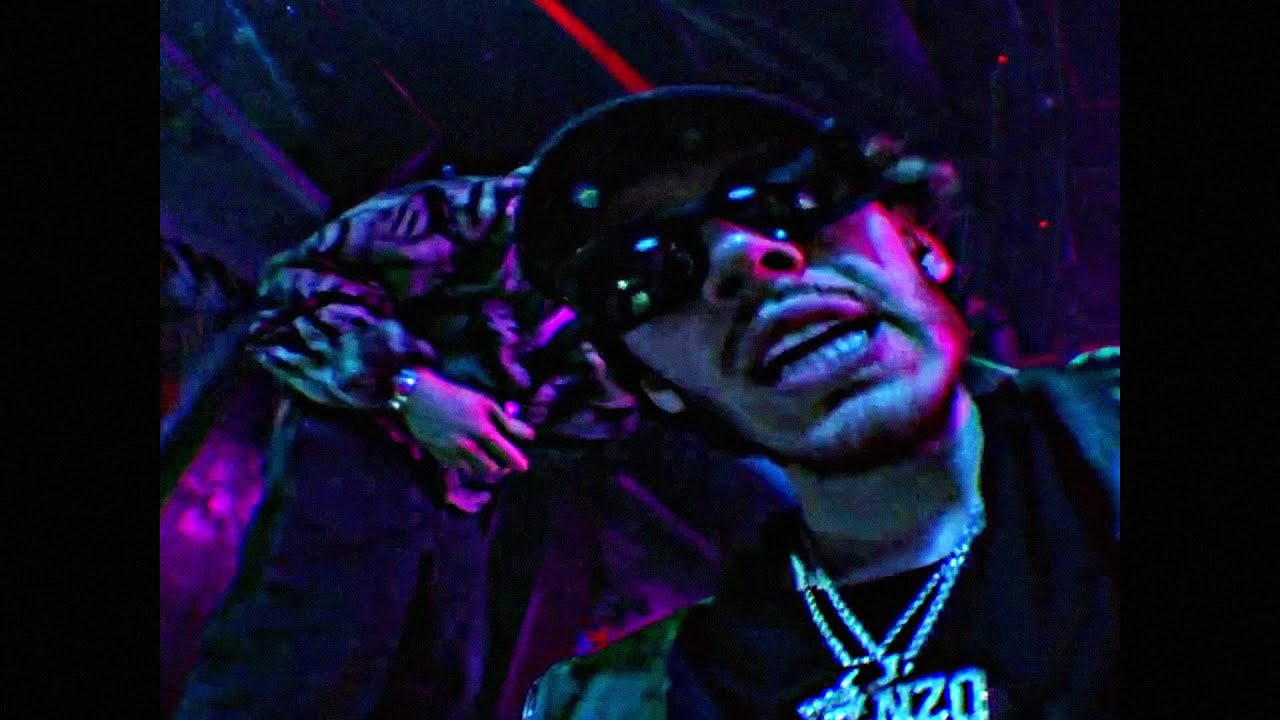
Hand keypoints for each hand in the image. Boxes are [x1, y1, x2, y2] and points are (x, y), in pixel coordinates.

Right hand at [399, 368, 535, 474]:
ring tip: (489, 459)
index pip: (507, 455)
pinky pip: (460, 469)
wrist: (420, 397)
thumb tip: (530, 436)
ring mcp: (453, 453)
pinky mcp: (440, 456)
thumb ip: (508, 422)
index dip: (517, 463)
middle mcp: (468, 446)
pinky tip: (470, 455)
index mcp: (483, 430)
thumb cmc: (456, 396)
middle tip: (505, 462)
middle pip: (492, 469)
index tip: (524, 466)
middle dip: (501, 468)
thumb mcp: (485, 403)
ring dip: (485, 468)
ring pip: (476, 472)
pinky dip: (468, 466)